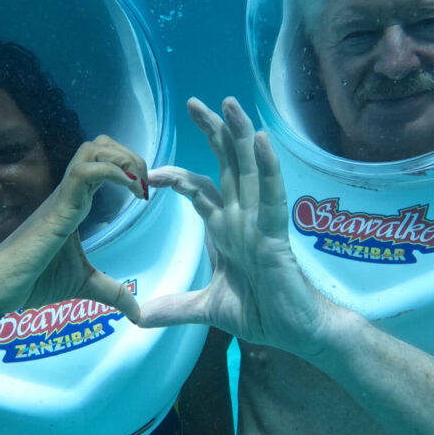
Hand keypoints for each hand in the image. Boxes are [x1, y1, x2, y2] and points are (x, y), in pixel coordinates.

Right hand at [0, 135, 145, 325]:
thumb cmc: (32, 281)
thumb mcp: (83, 285)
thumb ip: (111, 293)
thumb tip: (136, 314)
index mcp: (74, 203)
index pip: (102, 162)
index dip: (129, 167)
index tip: (147, 193)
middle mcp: (68, 193)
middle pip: (99, 145)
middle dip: (130, 156)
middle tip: (146, 186)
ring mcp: (62, 198)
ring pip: (92, 150)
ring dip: (123, 160)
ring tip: (140, 187)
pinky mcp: (57, 209)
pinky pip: (85, 173)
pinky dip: (114, 173)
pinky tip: (131, 193)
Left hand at [137, 97, 330, 358]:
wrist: (295, 331)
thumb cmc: (260, 312)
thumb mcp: (207, 308)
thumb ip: (174, 307)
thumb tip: (139, 317)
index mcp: (226, 227)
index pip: (199, 190)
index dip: (177, 176)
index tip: (148, 174)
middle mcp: (242, 216)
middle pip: (227, 164)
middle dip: (212, 132)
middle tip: (194, 103)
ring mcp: (260, 222)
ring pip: (250, 169)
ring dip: (240, 135)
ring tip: (229, 103)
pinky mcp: (277, 235)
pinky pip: (272, 196)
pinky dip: (268, 168)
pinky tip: (261, 140)